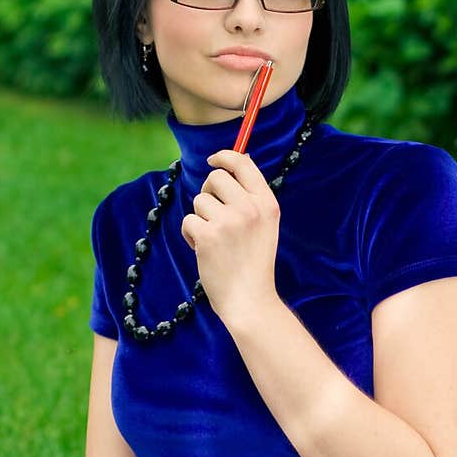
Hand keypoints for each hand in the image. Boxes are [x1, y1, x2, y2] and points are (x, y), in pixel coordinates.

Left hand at [180, 148, 280, 329]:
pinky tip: (205, 252)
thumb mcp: (265, 226)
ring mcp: (229, 221)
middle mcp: (249, 208)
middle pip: (216, 178)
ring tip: (215, 242)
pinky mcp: (208, 235)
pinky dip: (191, 236)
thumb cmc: (253, 264)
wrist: (250, 300)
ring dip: (201, 219)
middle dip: (208, 191)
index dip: (225, 156)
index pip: (243, 164)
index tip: (213, 159)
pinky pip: (188, 221)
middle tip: (212, 213)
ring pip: (199, 201)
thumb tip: (236, 160)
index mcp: (267, 204)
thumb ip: (252, 198)